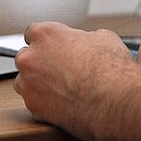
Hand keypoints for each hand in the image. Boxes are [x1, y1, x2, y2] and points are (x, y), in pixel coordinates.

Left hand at [14, 21, 134, 140]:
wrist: (116, 101)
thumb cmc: (110, 69)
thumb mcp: (102, 38)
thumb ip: (84, 38)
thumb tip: (87, 43)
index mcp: (45, 35)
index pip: (33, 32)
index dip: (46, 42)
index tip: (53, 49)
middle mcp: (31, 57)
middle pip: (25, 57)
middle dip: (39, 63)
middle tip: (59, 70)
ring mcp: (29, 84)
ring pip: (24, 82)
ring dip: (37, 84)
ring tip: (61, 89)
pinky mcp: (34, 108)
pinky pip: (33, 103)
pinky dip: (45, 103)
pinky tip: (63, 103)